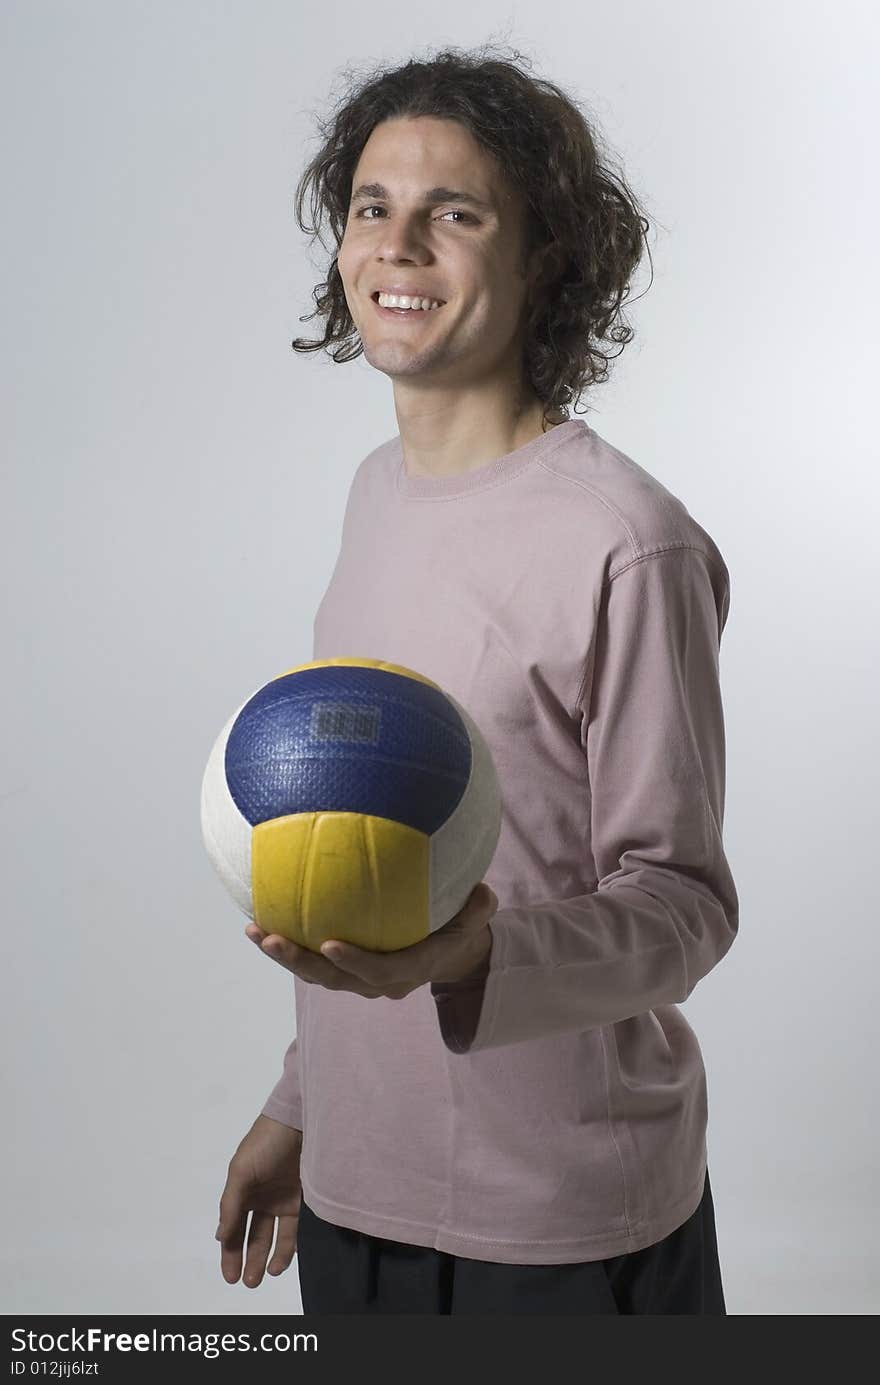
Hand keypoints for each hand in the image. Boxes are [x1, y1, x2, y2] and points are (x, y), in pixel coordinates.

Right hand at [215, 1114, 302, 1287]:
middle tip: (248, 1283)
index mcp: (242, 1189)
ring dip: (269, 1257)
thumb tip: (220, 1236)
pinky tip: (283, 1259)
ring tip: (265, 1275)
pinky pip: (296, 1228)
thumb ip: (231, 1204)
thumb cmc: (266, 1141)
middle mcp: (262, 1196)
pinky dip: (290, 1245)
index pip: (233, 1227)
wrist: (303, 1119)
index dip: (230, 1252)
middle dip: (249, 1259)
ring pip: (274, 1235)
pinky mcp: (304, 1198)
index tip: (230, 1276)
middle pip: (253, 1235)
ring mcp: (283, 1197)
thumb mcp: (241, 1170)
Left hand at [245, 881, 498, 1000]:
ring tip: (255, 931)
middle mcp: (379, 980)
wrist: (449, 953)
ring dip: (284, 956)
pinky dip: (287, 943)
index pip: (380, 972)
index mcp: (411, 969)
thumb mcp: (477, 917)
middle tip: (273, 939)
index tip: (330, 943)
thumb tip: (482, 892)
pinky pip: (313, 960)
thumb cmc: (461, 926)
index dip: (354, 963)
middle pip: (335, 980)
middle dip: (302, 962)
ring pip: (317, 974)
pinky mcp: (344, 967)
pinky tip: (261, 918)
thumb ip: (479, 909)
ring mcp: (359, 977)